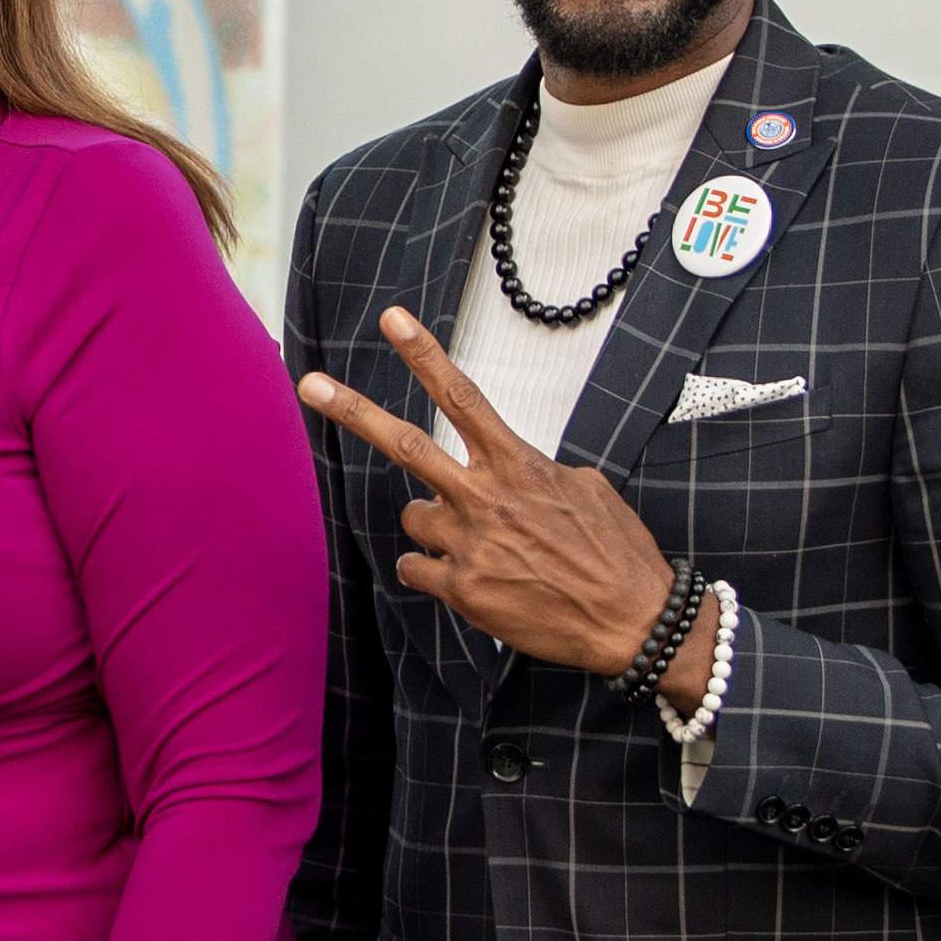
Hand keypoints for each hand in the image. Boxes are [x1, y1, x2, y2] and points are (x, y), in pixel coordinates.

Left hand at [295, 310, 682, 674]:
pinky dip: (430, 570)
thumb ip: (536, 471)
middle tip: (309, 384)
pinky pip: (415, 568)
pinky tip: (467, 578)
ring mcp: (470, 544)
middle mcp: (487, 498)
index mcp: (518, 465)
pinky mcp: (463, 590)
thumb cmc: (615, 553)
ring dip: (432, 525)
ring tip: (478, 543)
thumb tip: (513, 471)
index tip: (392, 320)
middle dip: (352, 412)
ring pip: (412, 517)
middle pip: (407, 445)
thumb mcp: (586, 489)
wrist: (631, 620)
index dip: (424, 354)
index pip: (462, 397)